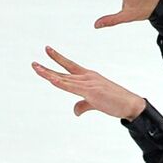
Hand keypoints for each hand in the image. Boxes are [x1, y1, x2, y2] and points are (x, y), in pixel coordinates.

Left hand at [31, 47, 146, 120]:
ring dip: (49, 74)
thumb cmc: (114, 102)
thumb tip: (75, 111)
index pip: (70, 66)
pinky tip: (51, 80)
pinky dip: (61, 83)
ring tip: (36, 68)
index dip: (58, 59)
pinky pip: (72, 87)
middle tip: (34, 63)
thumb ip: (82, 105)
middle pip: (63, 71)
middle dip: (48, 67)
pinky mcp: (91, 91)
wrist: (129, 103)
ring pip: (64, 78)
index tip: (48, 51)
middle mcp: (87, 77)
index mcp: (88, 77)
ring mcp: (88, 83)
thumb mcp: (94, 103)